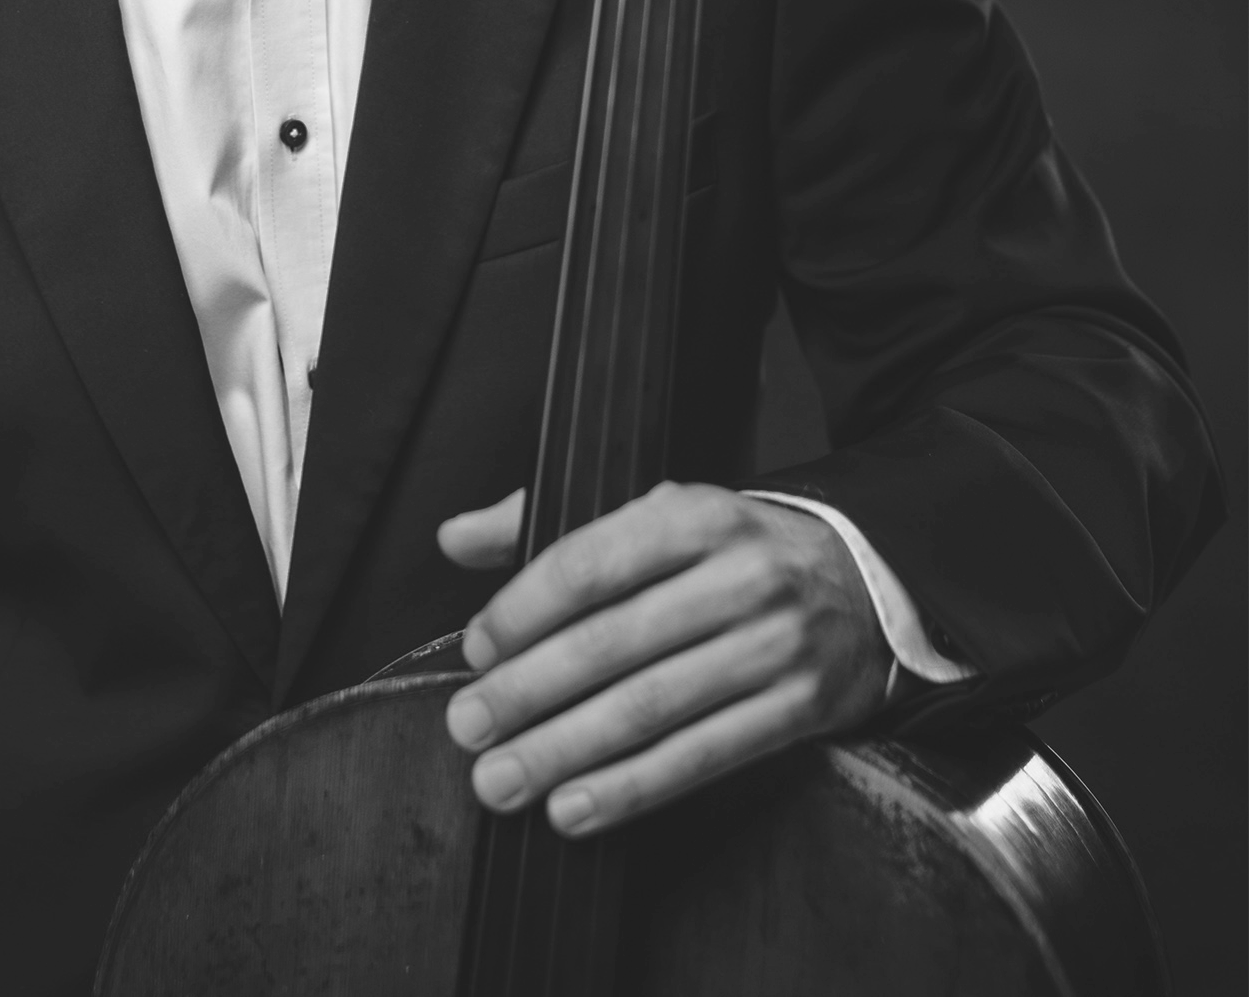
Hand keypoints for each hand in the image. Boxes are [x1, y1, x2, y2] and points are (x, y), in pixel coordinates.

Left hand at [436, 481, 886, 837]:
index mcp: (695, 515)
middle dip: (529, 692)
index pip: (593, 561)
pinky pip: (702, 757)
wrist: (865, 581)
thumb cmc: (735, 551)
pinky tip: (574, 807)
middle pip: (614, 642)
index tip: (477, 650)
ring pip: (651, 708)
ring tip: (502, 779)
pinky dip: (631, 789)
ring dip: (565, 751)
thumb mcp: (658, 514)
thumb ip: (553, 526)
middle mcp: (738, 577)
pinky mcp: (799, 709)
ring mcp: (774, 646)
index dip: (525, 608)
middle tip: (468, 726)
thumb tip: (456, 537)